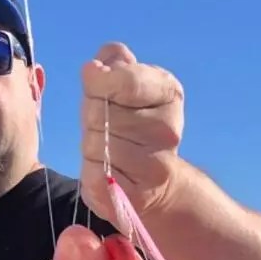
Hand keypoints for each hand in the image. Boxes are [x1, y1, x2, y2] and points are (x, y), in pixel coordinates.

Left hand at [80, 42, 183, 225]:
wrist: (156, 184)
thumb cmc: (131, 125)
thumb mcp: (126, 84)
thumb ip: (112, 63)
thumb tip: (97, 66)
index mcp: (169, 93)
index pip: (123, 79)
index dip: (99, 82)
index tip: (99, 86)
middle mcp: (168, 130)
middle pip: (101, 112)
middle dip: (92, 114)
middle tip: (104, 124)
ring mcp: (154, 166)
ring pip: (94, 144)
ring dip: (91, 145)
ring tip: (108, 149)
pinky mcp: (136, 196)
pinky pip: (93, 174)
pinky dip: (91, 171)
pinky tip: (106, 171)